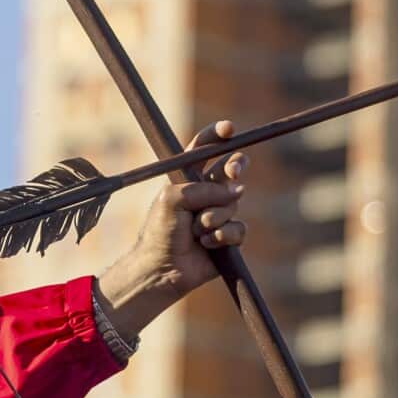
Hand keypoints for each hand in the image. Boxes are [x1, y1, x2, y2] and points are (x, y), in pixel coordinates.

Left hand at [97, 121, 248, 337]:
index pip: (204, 150)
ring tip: (196, 232)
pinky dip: (222, 236)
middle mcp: (205, 193)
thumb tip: (237, 191)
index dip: (217, 136)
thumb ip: (203, 189)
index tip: (229, 129)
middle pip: (231, 169)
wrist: (162, 268)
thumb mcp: (172, 199)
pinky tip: (207, 244)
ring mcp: (219, 214)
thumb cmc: (160, 231)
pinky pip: (238, 229)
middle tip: (233, 172)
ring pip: (233, 204)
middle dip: (236, 167)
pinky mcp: (229, 237)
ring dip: (214, 218)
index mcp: (187, 179)